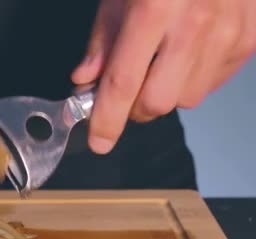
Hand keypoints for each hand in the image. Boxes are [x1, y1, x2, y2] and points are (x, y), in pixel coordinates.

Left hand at [72, 0, 255, 153]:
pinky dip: (192, 80)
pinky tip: (187, 55)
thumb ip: (102, 40)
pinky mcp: (249, 40)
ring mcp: (228, 34)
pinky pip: (212, 85)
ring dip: (165, 93)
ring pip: (186, 100)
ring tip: (161, 62)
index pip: (122, 83)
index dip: (106, 119)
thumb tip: (84, 82)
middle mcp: (195, 26)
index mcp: (154, 10)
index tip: (98, 141)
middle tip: (126, 93)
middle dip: (134, 109)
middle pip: (157, 102)